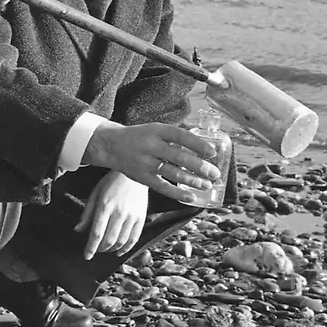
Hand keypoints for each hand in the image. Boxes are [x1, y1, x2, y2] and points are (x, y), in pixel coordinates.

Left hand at [75, 171, 148, 259]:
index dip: (91, 247)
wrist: (133, 174)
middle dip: (100, 249)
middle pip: (109, 240)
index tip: (86, 256)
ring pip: (121, 241)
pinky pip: (134, 238)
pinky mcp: (141, 218)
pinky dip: (126, 248)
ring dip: (112, 249)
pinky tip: (120, 251)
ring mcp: (131, 216)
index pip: (97, 233)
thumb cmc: (111, 183)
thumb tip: (78, 230)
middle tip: (96, 250)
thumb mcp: (95, 194)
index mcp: (105, 206)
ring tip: (106, 249)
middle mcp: (119, 212)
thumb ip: (87, 213)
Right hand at [82, 122, 221, 200]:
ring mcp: (146, 162)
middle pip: (179, 157)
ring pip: (173, 173)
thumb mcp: (157, 129)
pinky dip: (178, 193)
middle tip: (215, 174)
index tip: (213, 153)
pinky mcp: (142, 177)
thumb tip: (205, 140)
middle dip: (200, 167)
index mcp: (158, 131)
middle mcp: (152, 146)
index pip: (181, 136)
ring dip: (192, 181)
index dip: (198, 145)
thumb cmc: (141, 137)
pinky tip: (191, 197)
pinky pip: (162, 187)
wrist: (112, 145)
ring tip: (207, 185)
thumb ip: (177, 136)